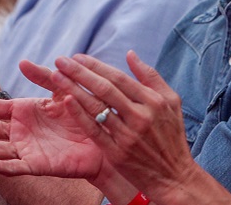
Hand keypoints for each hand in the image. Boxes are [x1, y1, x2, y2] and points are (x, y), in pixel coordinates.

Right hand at [0, 61, 104, 178]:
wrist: (102, 135)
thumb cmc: (82, 111)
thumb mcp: (61, 89)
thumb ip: (43, 77)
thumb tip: (22, 62)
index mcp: (24, 111)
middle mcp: (20, 130)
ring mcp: (26, 148)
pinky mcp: (37, 164)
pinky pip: (15, 167)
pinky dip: (0, 166)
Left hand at [46, 53, 198, 194]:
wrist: (173, 176)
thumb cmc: (172, 136)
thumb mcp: (171, 102)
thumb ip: (151, 77)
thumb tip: (130, 54)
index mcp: (153, 101)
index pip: (119, 78)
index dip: (96, 66)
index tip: (78, 57)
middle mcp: (140, 116)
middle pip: (104, 89)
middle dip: (80, 72)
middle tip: (61, 61)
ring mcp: (128, 135)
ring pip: (96, 107)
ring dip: (74, 89)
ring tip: (57, 77)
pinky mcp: (117, 153)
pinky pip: (94, 130)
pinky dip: (80, 115)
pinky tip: (67, 101)